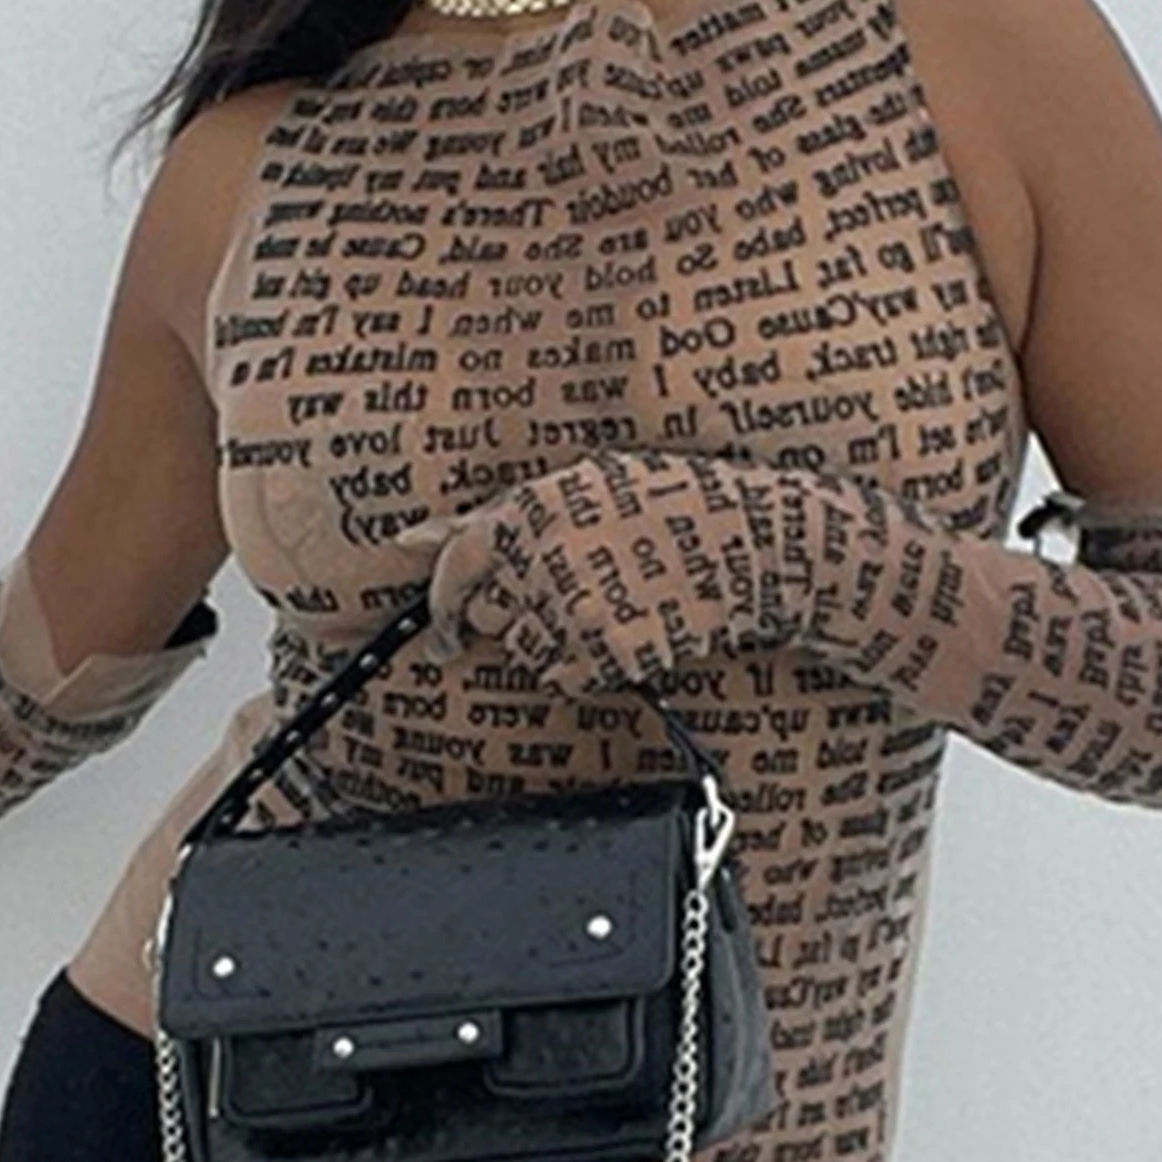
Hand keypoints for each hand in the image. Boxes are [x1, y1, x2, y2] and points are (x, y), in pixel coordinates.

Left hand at [389, 448, 897, 697]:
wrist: (754, 545)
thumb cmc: (672, 504)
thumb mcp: (584, 483)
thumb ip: (494, 516)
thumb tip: (408, 543)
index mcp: (534, 507)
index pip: (455, 563)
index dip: (445, 602)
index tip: (447, 627)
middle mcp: (546, 558)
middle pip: (489, 615)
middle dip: (516, 614)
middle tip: (568, 598)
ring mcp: (576, 609)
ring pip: (527, 651)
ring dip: (555, 641)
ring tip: (610, 606)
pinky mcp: (607, 653)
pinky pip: (567, 678)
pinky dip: (588, 668)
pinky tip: (626, 632)